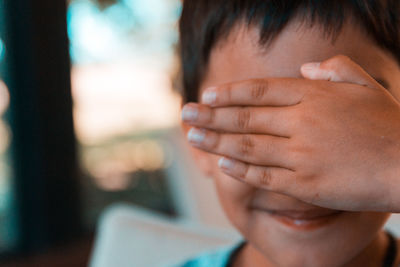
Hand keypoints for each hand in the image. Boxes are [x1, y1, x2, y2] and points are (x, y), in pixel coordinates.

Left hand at [182, 55, 399, 211]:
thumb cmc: (389, 124)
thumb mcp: (366, 85)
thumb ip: (334, 70)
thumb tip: (304, 69)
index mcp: (314, 96)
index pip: (259, 91)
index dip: (230, 93)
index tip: (206, 94)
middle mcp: (301, 122)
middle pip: (245, 116)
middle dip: (210, 115)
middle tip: (184, 114)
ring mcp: (300, 154)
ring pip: (247, 145)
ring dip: (215, 140)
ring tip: (191, 136)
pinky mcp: (304, 183)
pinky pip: (263, 175)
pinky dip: (239, 168)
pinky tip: (220, 162)